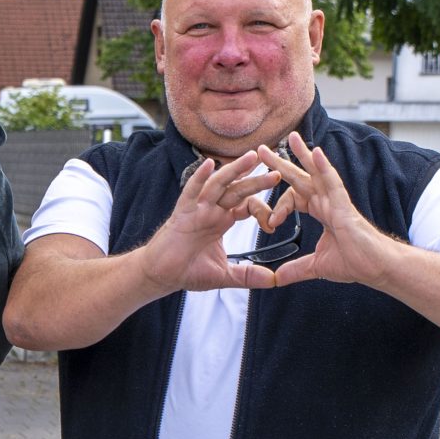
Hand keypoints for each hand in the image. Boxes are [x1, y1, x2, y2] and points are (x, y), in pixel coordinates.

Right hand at [142, 152, 286, 295]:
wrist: (162, 276)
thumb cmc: (187, 270)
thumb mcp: (224, 275)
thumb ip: (248, 275)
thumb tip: (274, 281)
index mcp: (223, 220)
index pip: (247, 205)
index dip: (262, 209)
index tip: (273, 223)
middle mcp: (212, 210)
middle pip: (238, 190)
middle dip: (256, 180)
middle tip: (277, 170)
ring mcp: (197, 209)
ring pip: (219, 185)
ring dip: (235, 170)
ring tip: (252, 157)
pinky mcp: (182, 213)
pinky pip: (191, 192)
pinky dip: (199, 178)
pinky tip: (208, 164)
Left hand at [246, 133, 394, 287]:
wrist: (376, 268)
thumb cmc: (356, 262)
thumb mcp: (317, 267)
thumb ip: (296, 270)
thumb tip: (277, 280)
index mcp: (321, 211)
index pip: (295, 196)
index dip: (279, 206)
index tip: (270, 222)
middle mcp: (328, 202)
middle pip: (301, 177)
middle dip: (281, 162)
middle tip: (262, 148)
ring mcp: (337, 201)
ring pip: (316, 173)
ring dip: (303, 154)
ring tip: (290, 137)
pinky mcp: (345, 206)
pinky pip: (333, 182)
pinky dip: (324, 167)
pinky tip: (315, 152)